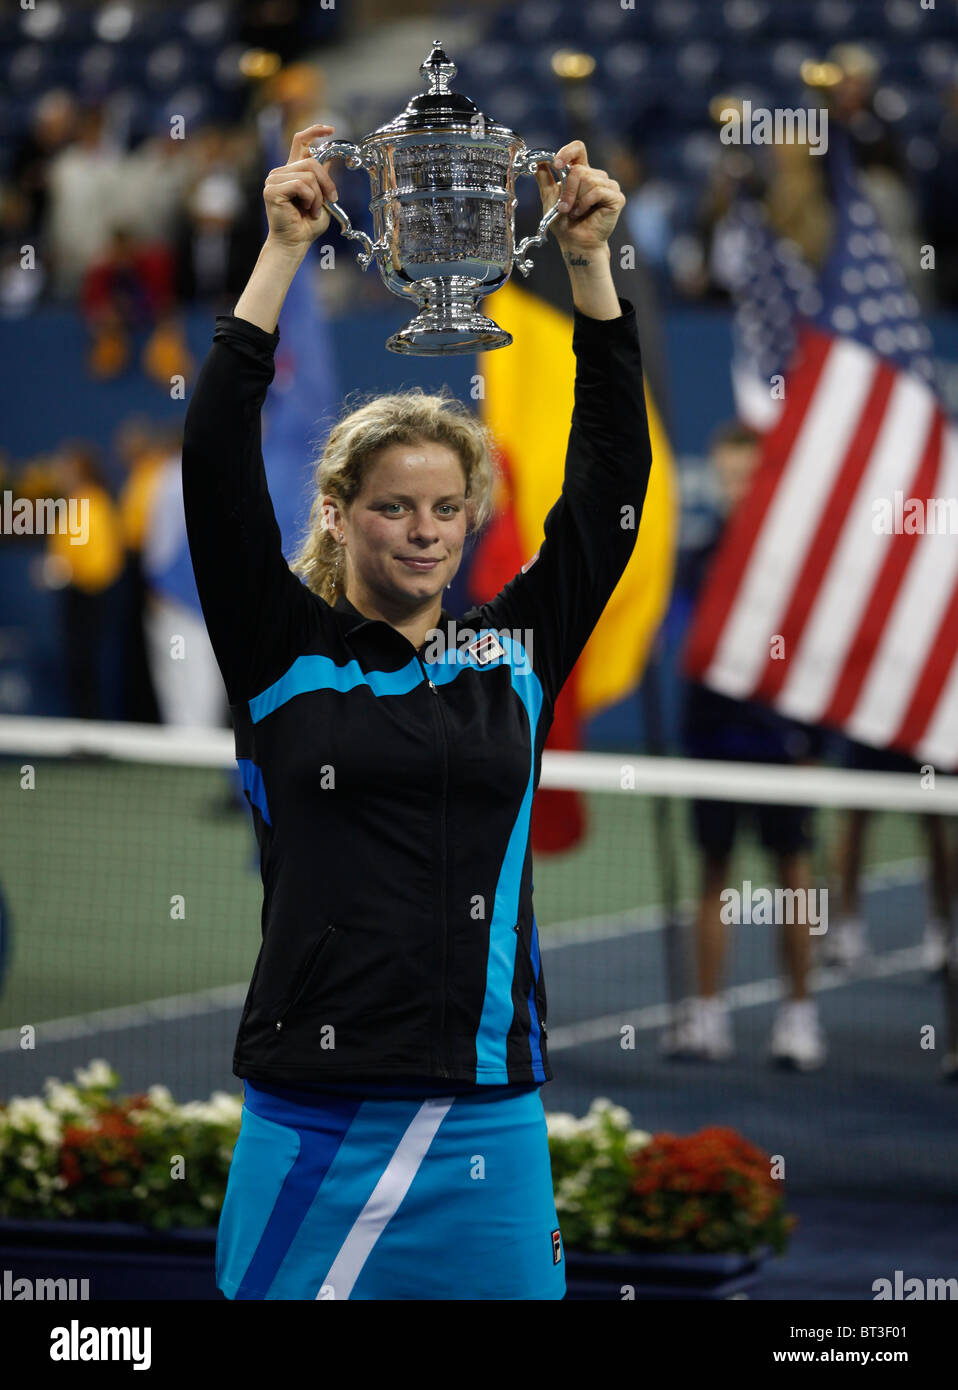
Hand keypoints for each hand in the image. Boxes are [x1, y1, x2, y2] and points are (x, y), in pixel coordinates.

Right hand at [263, 123, 338, 251]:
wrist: (296, 243)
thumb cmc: (308, 224)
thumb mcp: (323, 198)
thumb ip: (324, 179)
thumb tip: (330, 158)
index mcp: (292, 171)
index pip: (300, 141)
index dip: (315, 131)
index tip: (331, 129)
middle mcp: (281, 172)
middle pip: (311, 161)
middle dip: (326, 181)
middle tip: (332, 199)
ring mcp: (274, 179)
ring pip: (308, 174)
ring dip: (318, 195)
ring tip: (314, 210)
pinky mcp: (272, 189)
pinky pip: (300, 185)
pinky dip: (310, 198)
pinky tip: (307, 210)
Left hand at [534, 140, 624, 252]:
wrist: (575, 243)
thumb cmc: (564, 223)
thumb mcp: (550, 197)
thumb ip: (545, 178)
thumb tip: (537, 161)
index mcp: (582, 173)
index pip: (578, 149)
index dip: (567, 152)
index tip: (556, 164)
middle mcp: (597, 176)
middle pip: (579, 169)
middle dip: (567, 190)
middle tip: (563, 208)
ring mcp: (609, 185)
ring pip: (588, 179)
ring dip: (575, 199)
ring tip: (573, 213)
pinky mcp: (616, 197)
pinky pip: (597, 191)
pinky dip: (585, 204)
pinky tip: (582, 213)